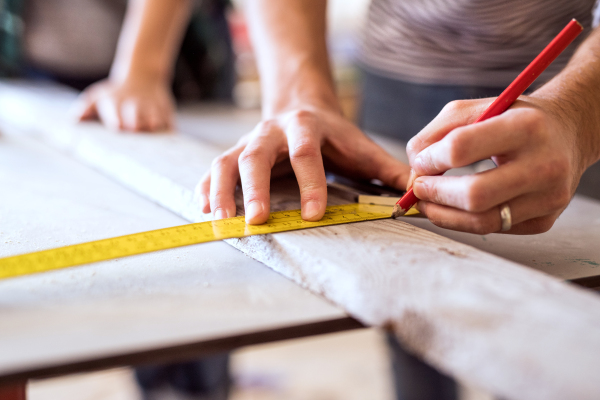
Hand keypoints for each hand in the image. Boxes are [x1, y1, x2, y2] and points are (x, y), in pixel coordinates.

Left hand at [72, 78, 174, 131]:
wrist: (143, 75)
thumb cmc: (115, 93)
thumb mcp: (97, 96)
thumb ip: (85, 108)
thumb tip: (74, 120)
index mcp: (116, 104)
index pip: (116, 114)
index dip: (117, 121)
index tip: (119, 128)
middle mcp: (135, 106)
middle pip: (137, 119)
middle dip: (137, 125)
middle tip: (136, 132)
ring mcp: (152, 108)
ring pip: (155, 119)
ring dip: (154, 125)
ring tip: (152, 132)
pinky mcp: (166, 110)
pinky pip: (170, 122)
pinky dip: (169, 130)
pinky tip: (168, 138)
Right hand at [198, 106, 410, 223]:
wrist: (301, 106)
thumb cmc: (333, 135)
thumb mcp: (361, 146)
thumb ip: (389, 169)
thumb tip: (420, 194)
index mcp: (306, 128)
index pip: (306, 155)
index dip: (310, 184)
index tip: (311, 215)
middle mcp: (272, 132)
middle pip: (256, 156)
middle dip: (255, 188)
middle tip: (256, 220)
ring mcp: (248, 142)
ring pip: (226, 162)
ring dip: (222, 191)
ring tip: (221, 221)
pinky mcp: (233, 153)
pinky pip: (213, 169)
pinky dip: (206, 188)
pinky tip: (203, 209)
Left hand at [406, 97, 583, 233]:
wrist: (566, 133)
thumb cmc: (511, 119)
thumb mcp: (474, 109)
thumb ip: (434, 135)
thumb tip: (414, 171)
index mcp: (525, 126)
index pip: (461, 148)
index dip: (431, 159)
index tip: (421, 162)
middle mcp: (544, 164)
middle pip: (473, 195)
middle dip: (435, 194)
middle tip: (419, 189)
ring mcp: (548, 197)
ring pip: (482, 221)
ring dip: (443, 214)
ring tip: (428, 202)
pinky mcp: (544, 220)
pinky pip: (493, 229)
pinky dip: (465, 220)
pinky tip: (457, 207)